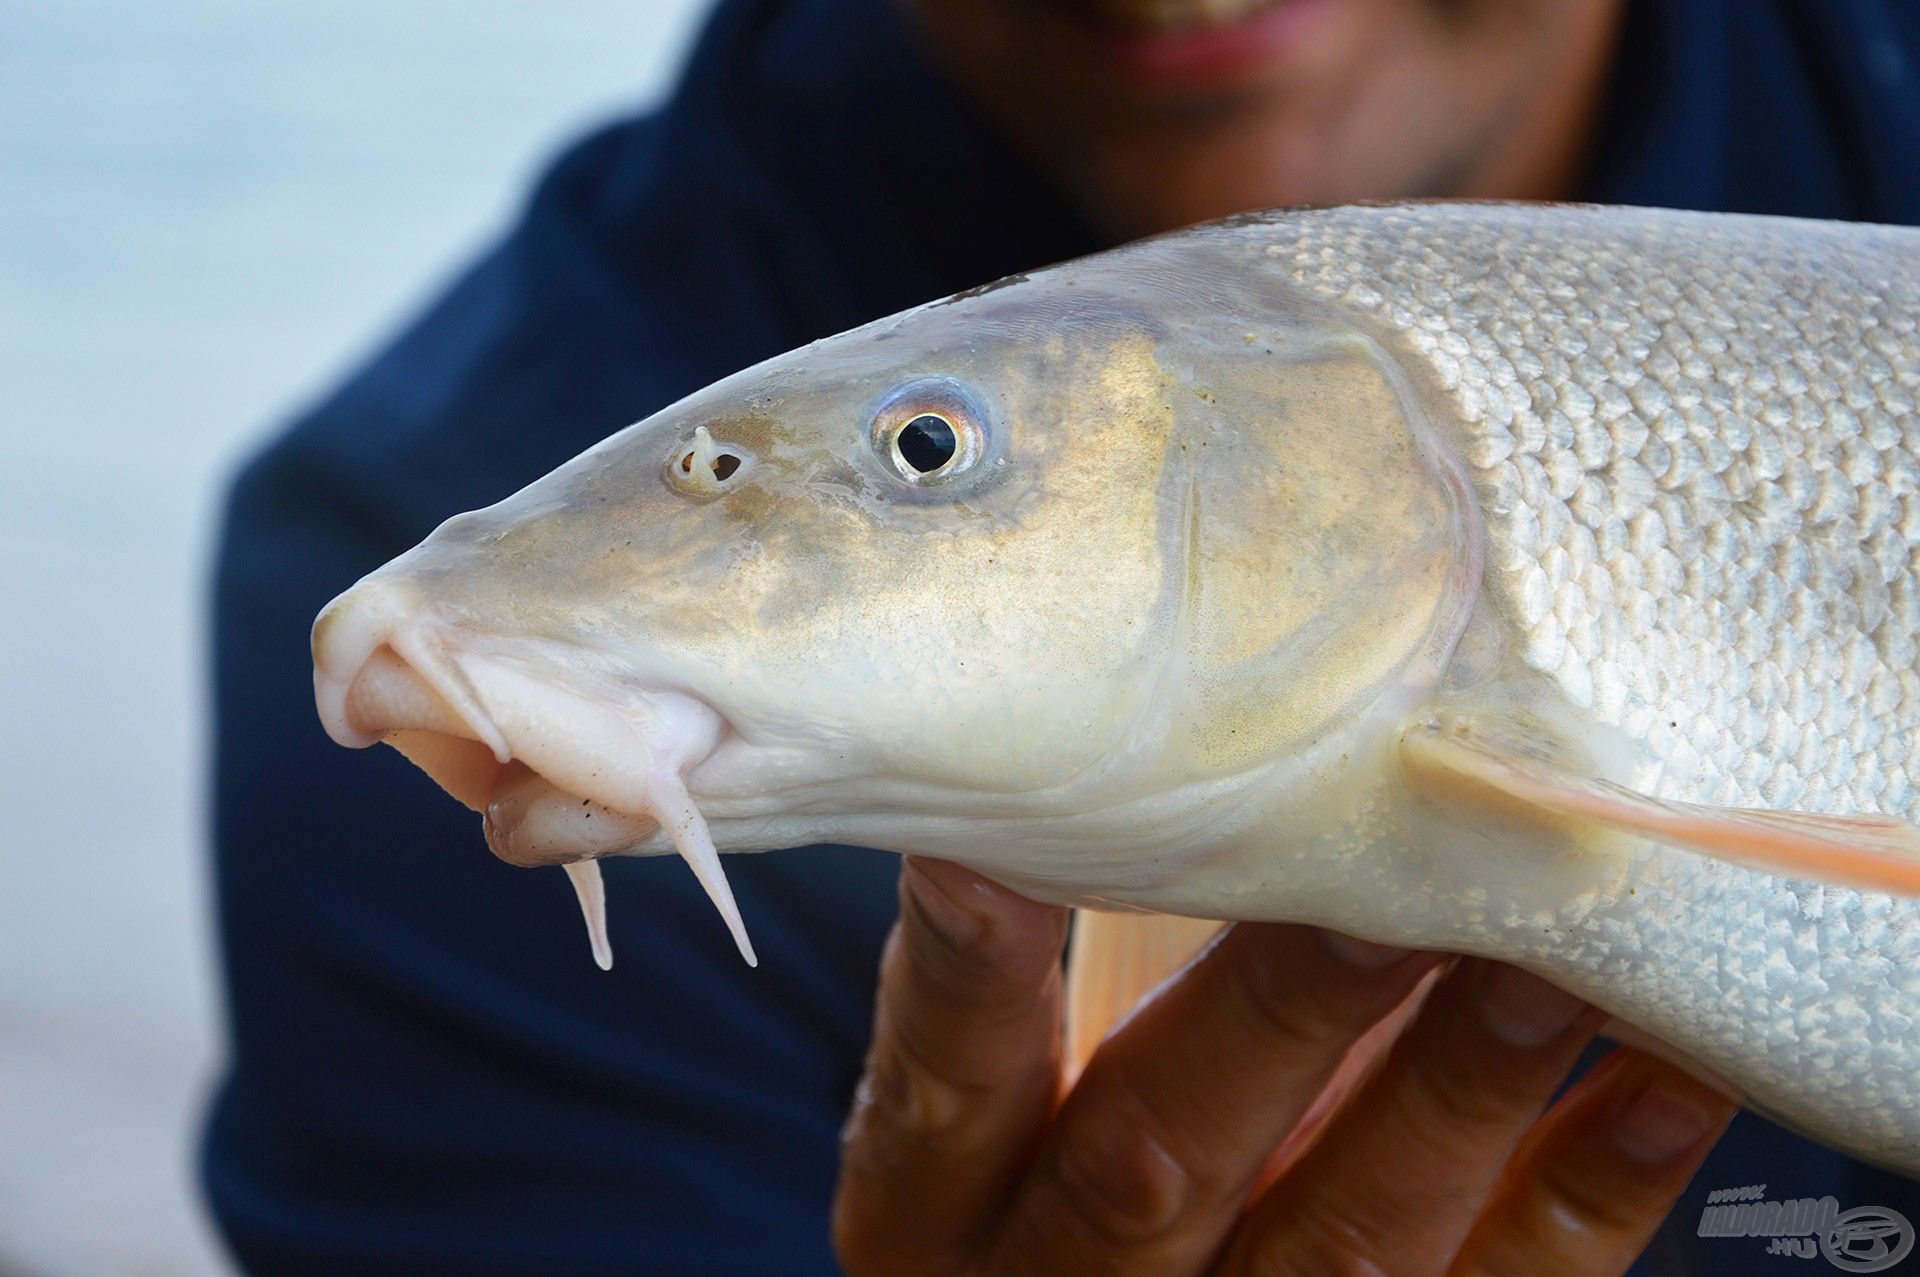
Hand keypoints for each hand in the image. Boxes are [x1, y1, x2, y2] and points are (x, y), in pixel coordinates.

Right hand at [833, 858, 1735, 1275]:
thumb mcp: (1032, 1086)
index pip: (948, 1078)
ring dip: (1454, 1085)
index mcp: (943, 1207)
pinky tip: (1664, 1080)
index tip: (998, 840)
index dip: (970, 966)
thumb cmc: (1070, 1155)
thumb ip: (1094, 958)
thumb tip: (1214, 740)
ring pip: (1344, 1235)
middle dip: (1279, 1010)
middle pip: (1160, 1154)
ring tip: (1547, 951)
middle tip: (1383, 876)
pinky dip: (1589, 1186)